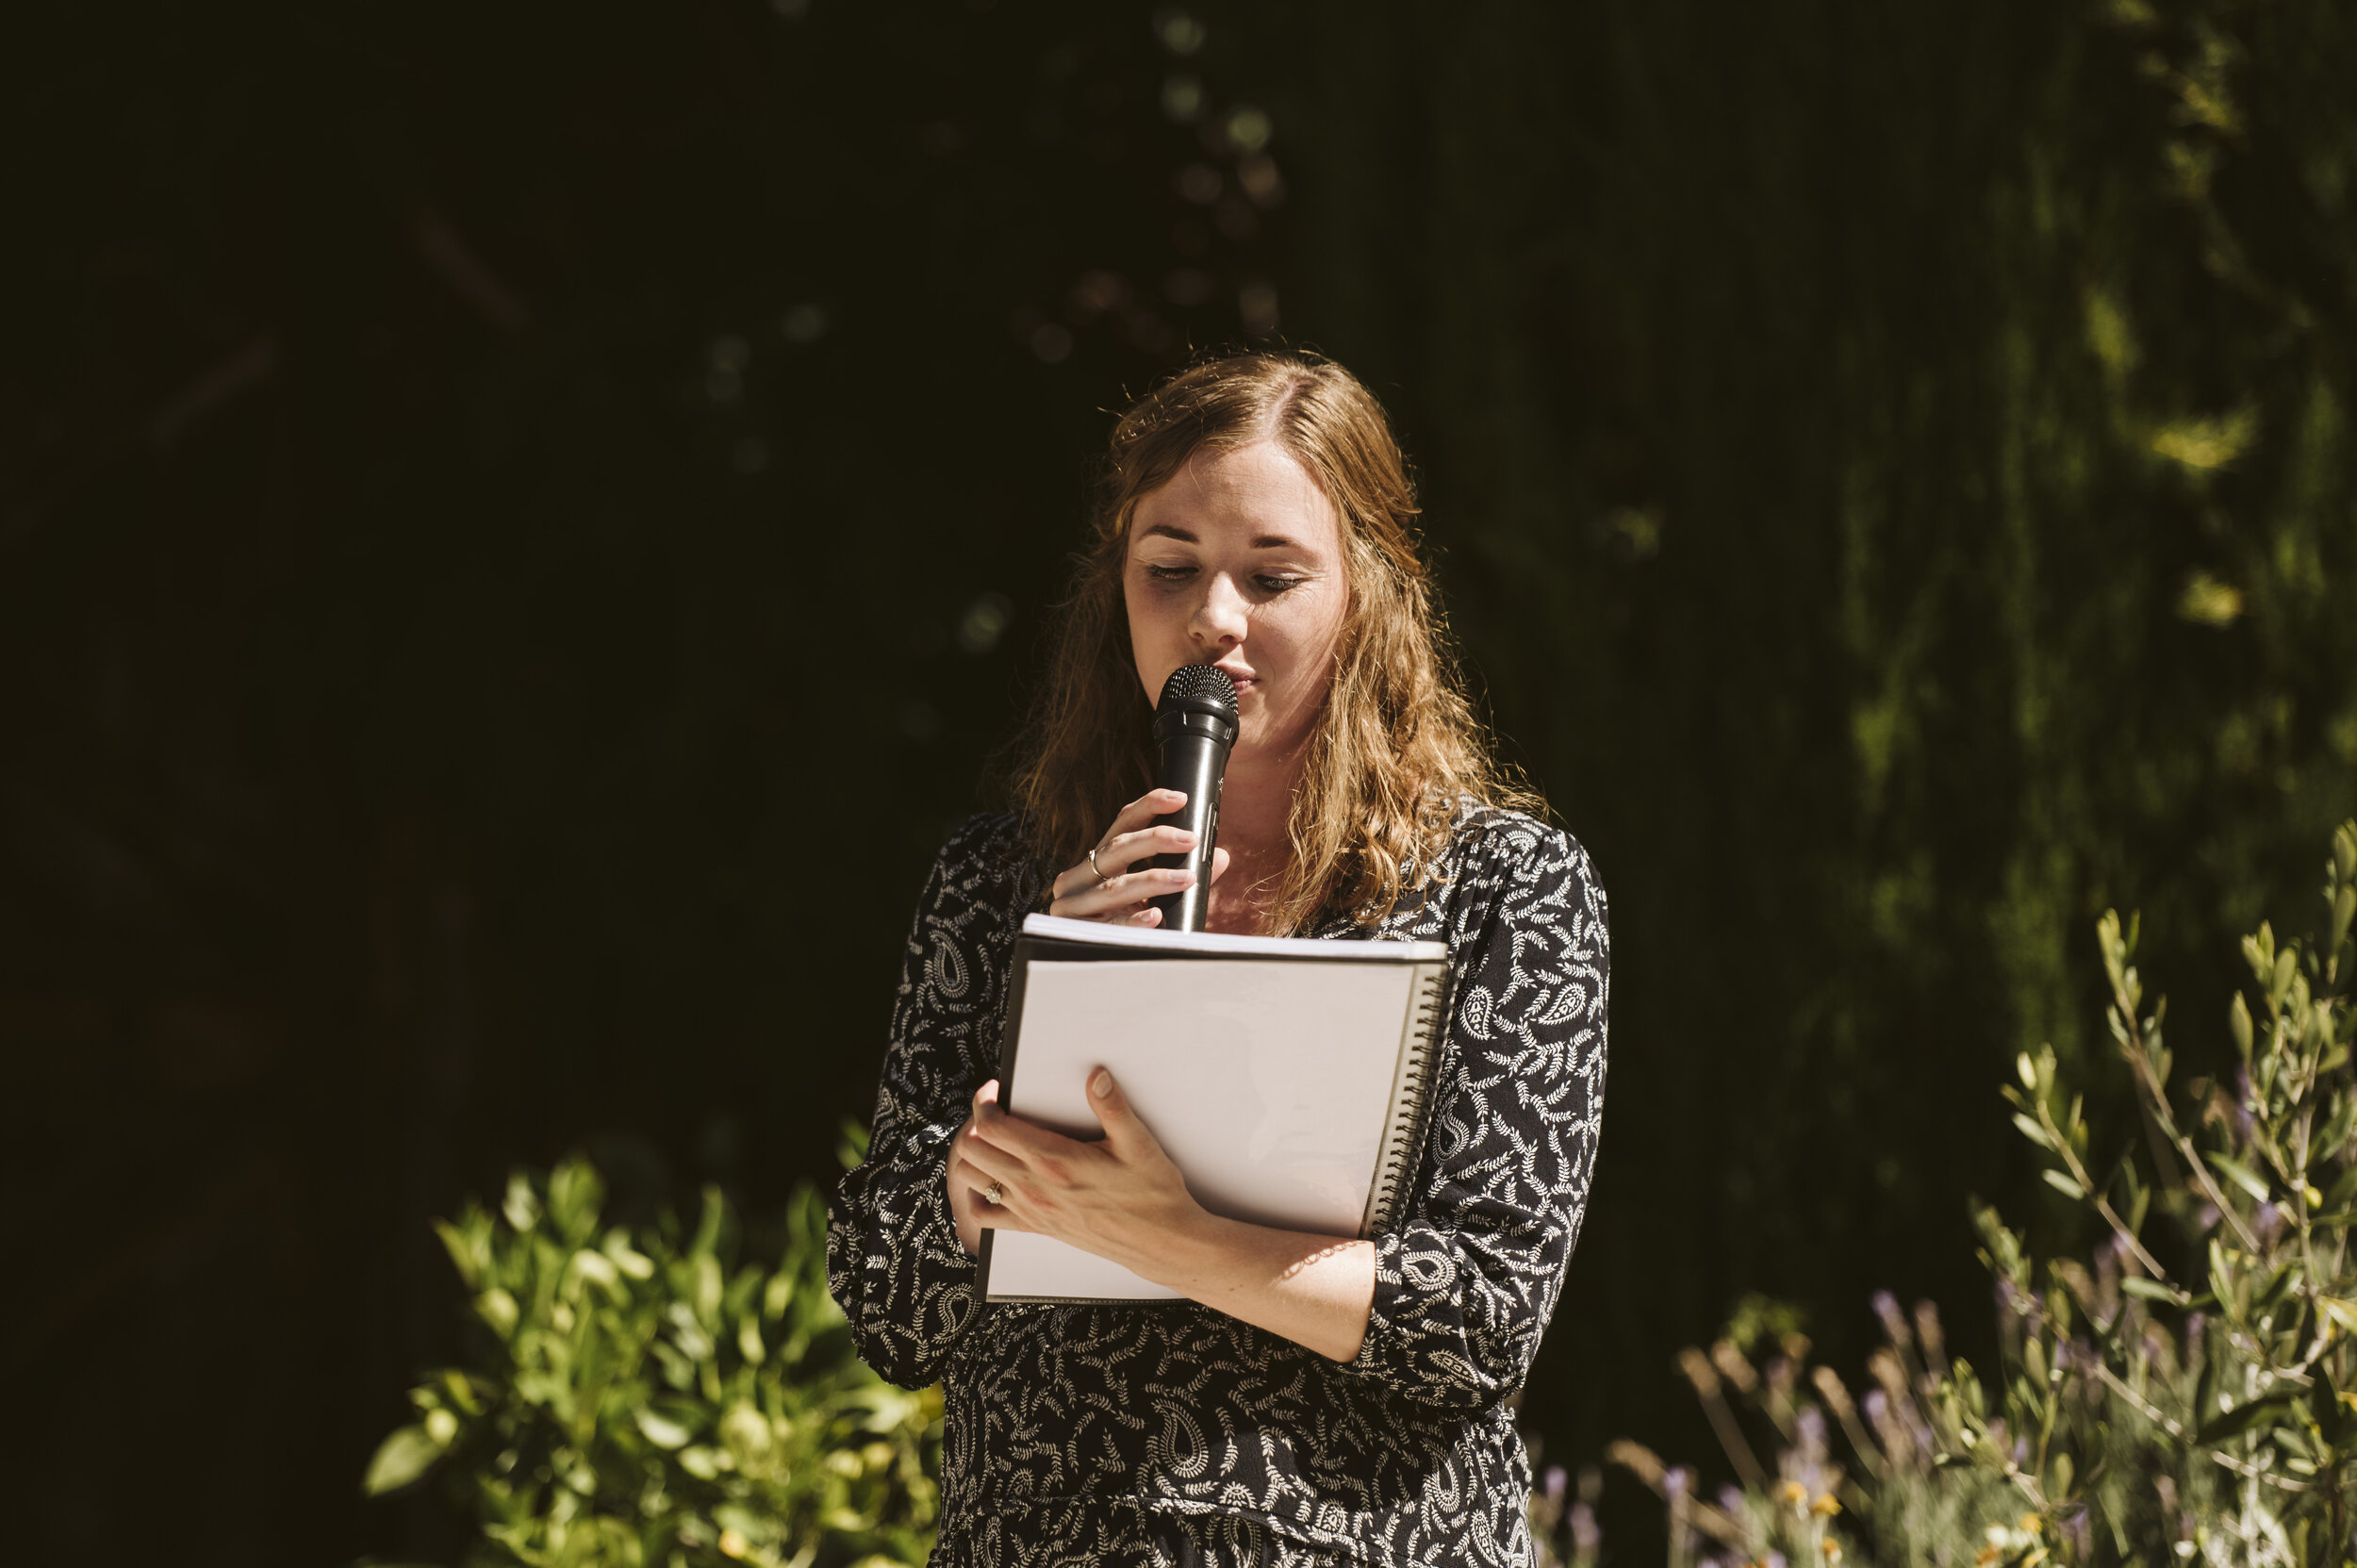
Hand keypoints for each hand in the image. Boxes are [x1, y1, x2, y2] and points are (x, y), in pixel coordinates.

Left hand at [954, 1067, 1202, 1280]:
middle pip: (972, 1149)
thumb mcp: (1138, 1143)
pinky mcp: (1035, 1227)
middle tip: (993, 1109)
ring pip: (971, 1179)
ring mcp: (1031, 1210)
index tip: (995, 1089)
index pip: (991, 1127)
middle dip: (975, 1122)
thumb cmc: (1152, 1195)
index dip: (984, 1102)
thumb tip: (1097, 1077)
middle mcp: (1034, 1187)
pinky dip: (977, 1195)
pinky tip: (991, 1181)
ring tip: (990, 1138)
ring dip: (972, 1155)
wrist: (1160, 1242)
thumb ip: (1113, 1107)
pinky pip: (985, 1215)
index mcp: (1054, 1160)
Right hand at [1046, 787, 1230, 927]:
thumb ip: (1183, 874)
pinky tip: (1155, 916)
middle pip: (1118, 848)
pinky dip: (1134, 919)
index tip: (1180, 798)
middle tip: (1191, 839)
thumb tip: (1221, 857)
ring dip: (1154, 881)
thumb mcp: (1155, 896)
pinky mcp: (1073, 932)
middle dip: (1157, 840)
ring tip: (1186, 878)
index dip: (1150, 806)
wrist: (1093, 968)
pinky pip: (1110, 925)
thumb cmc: (1128, 923)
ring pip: (1116, 887)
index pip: (1122, 823)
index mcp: (1098, 860)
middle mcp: (1079, 876)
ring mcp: (1072, 905)